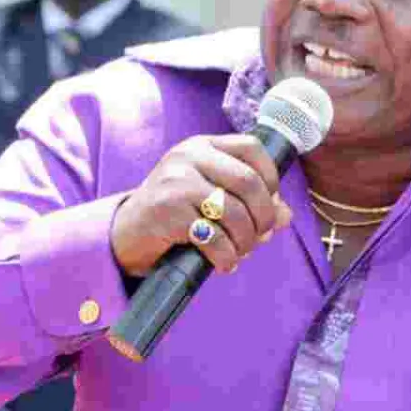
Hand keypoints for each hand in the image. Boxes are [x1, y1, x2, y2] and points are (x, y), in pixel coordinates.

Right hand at [111, 134, 292, 276]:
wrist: (125, 233)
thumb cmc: (174, 214)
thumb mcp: (210, 198)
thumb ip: (248, 202)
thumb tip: (286, 215)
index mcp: (203, 146)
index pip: (252, 148)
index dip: (271, 178)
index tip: (269, 204)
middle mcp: (190, 157)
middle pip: (250, 183)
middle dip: (263, 217)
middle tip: (260, 237)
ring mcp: (177, 182)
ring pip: (235, 213)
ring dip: (245, 241)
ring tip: (239, 253)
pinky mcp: (168, 211)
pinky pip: (214, 237)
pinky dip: (227, 257)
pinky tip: (224, 263)